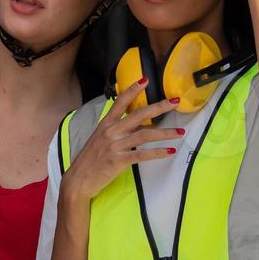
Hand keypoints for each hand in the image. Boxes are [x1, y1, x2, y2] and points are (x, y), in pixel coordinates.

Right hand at [58, 79, 182, 204]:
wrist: (78, 179)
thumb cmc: (89, 160)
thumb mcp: (100, 140)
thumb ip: (116, 131)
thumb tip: (137, 126)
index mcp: (105, 124)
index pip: (121, 102)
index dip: (133, 90)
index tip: (146, 79)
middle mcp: (111, 131)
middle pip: (139, 115)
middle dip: (159, 106)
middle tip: (175, 101)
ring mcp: (115, 145)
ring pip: (145, 134)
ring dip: (165, 133)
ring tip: (180, 132)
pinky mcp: (119, 160)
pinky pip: (142, 154)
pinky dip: (158, 152)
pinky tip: (170, 151)